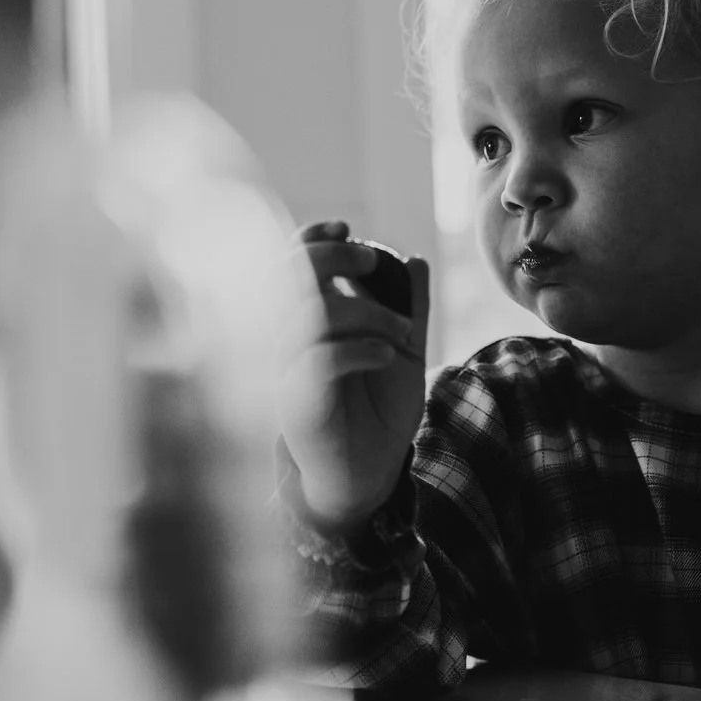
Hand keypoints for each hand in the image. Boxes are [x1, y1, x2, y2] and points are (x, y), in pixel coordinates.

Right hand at [275, 219, 429, 531]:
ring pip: (307, 315)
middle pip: (285, 276)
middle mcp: (285, 341)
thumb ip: (409, 308)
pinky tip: (390, 355)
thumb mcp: (402, 351)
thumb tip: (416, 261)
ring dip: (363, 311)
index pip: (287, 264)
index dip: (311, 237)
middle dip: (330, 255)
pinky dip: (358, 348)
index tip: (348, 227)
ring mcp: (285, 372)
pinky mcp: (294, 403)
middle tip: (372, 261)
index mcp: (304, 322)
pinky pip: (315, 361)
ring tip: (404, 331)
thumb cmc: (378, 412)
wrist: (370, 473)